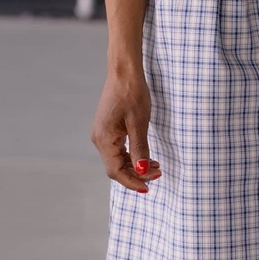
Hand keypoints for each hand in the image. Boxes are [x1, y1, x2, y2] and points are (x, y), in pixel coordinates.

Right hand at [90, 65, 161, 192]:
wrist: (124, 72)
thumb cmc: (132, 94)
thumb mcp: (139, 123)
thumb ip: (139, 149)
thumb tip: (141, 171)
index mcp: (104, 139)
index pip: (115, 171)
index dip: (132, 182)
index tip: (149, 187)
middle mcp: (99, 139)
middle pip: (116, 167)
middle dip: (137, 174)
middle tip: (159, 174)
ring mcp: (102, 134)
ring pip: (118, 160)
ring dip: (135, 166)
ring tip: (156, 166)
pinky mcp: (108, 129)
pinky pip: (118, 150)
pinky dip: (132, 157)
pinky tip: (146, 157)